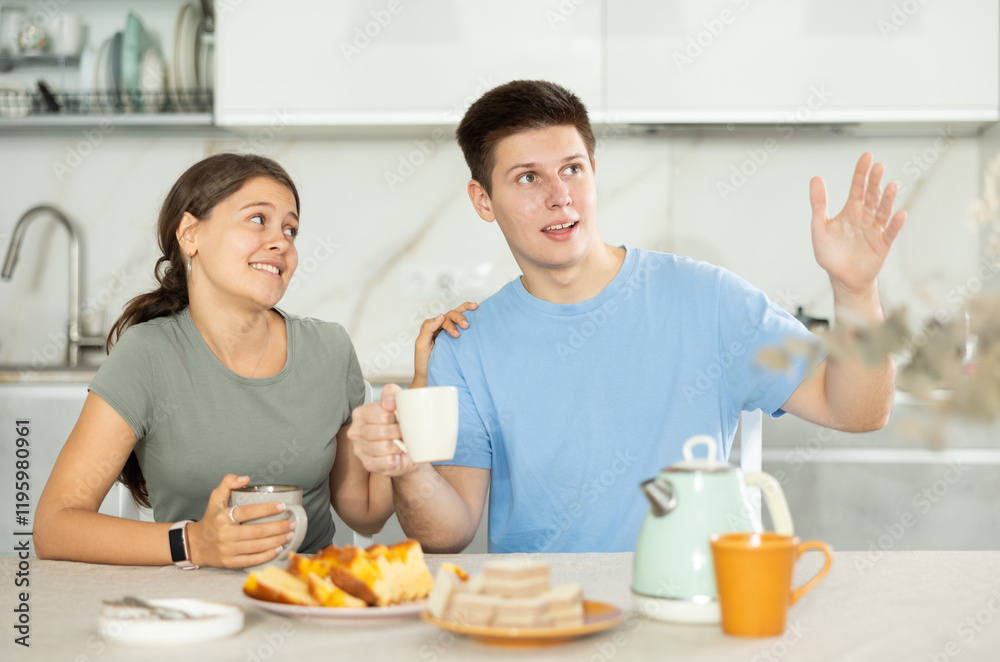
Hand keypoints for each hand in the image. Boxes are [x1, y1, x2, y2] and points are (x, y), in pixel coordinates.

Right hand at [186, 474, 296, 568]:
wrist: (195, 544)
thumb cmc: (211, 519)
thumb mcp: (215, 498)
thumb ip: (228, 483)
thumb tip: (245, 478)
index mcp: (222, 517)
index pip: (247, 512)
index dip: (267, 509)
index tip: (282, 506)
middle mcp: (225, 534)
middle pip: (257, 531)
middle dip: (278, 527)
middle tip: (292, 523)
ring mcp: (227, 550)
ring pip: (257, 546)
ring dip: (277, 541)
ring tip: (290, 535)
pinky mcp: (230, 563)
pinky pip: (252, 560)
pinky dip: (268, 555)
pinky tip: (279, 549)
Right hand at [347, 384, 417, 477]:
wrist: (405, 449)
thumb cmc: (399, 425)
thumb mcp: (398, 405)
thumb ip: (393, 394)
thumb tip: (389, 402)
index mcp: (361, 413)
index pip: (382, 415)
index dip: (396, 418)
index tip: (400, 419)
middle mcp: (356, 431)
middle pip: (382, 431)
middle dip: (398, 432)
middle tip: (403, 433)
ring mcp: (359, 449)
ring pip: (383, 447)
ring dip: (397, 446)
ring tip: (399, 444)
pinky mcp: (367, 464)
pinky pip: (384, 462)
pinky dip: (394, 460)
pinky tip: (396, 456)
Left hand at [411, 302, 477, 388]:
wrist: (430, 376)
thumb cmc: (425, 361)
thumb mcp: (421, 344)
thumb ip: (427, 328)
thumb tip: (441, 316)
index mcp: (433, 327)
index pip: (443, 319)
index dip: (450, 324)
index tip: (456, 335)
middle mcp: (442, 327)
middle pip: (452, 315)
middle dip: (460, 318)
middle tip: (466, 326)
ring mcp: (451, 332)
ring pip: (458, 314)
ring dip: (466, 312)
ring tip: (475, 309)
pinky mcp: (459, 339)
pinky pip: (464, 325)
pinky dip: (471, 316)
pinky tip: (478, 314)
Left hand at [810, 153, 905, 295]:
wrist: (841, 278)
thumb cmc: (830, 253)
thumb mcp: (820, 227)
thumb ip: (819, 204)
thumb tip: (815, 178)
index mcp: (851, 211)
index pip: (857, 188)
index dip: (861, 173)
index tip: (867, 156)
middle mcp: (865, 217)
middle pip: (873, 195)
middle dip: (875, 181)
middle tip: (878, 166)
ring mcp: (875, 230)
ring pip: (883, 211)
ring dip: (888, 199)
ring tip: (892, 185)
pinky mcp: (882, 245)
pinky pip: (891, 233)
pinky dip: (896, 224)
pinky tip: (900, 214)